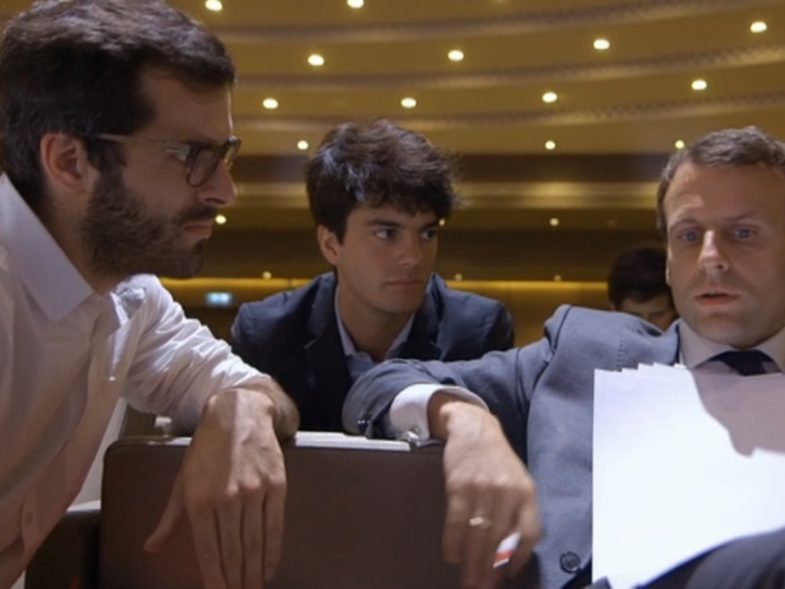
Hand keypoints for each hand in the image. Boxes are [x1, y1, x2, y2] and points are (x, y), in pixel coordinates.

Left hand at [145, 388, 287, 588]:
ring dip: (253, 571)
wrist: (239, 414)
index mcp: (199, 500)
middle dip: (235, 580)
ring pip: (254, 542)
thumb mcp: (182, 481)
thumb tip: (151, 549)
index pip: (208, 550)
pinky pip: (274, 526)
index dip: (214, 577)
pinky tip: (269, 568)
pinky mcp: (276, 485)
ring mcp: (254, 492)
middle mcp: (226, 499)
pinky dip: (272, 551)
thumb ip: (170, 519)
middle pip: (233, 551)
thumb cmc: (206, 450)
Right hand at [434, 397, 539, 588]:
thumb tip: (511, 554)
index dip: (520, 557)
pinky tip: (451, 555)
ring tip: (468, 580)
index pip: (529, 533)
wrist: (473, 428)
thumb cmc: (497, 460)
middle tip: (481, 587)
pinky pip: (456, 521)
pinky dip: (453, 541)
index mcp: (527, 492)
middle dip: (490, 569)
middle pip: (500, 539)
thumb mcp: (517, 481)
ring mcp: (483, 488)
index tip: (508, 575)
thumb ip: (518, 512)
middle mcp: (507, 492)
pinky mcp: (459, 485)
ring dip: (472, 562)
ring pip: (478, 534)